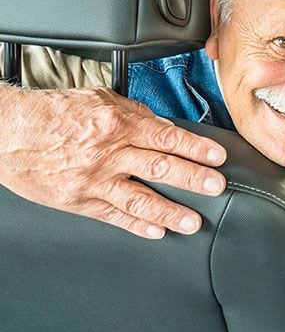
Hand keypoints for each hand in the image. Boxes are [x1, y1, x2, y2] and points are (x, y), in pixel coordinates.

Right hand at [0, 85, 226, 238]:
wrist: (8, 132)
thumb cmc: (54, 113)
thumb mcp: (100, 99)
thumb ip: (135, 113)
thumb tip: (165, 126)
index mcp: (116, 124)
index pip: (166, 137)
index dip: (195, 147)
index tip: (217, 156)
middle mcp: (108, 154)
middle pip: (159, 168)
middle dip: (192, 179)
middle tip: (216, 187)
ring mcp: (93, 181)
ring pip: (139, 199)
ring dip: (169, 212)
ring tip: (193, 222)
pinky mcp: (78, 201)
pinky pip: (112, 215)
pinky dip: (136, 225)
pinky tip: (156, 232)